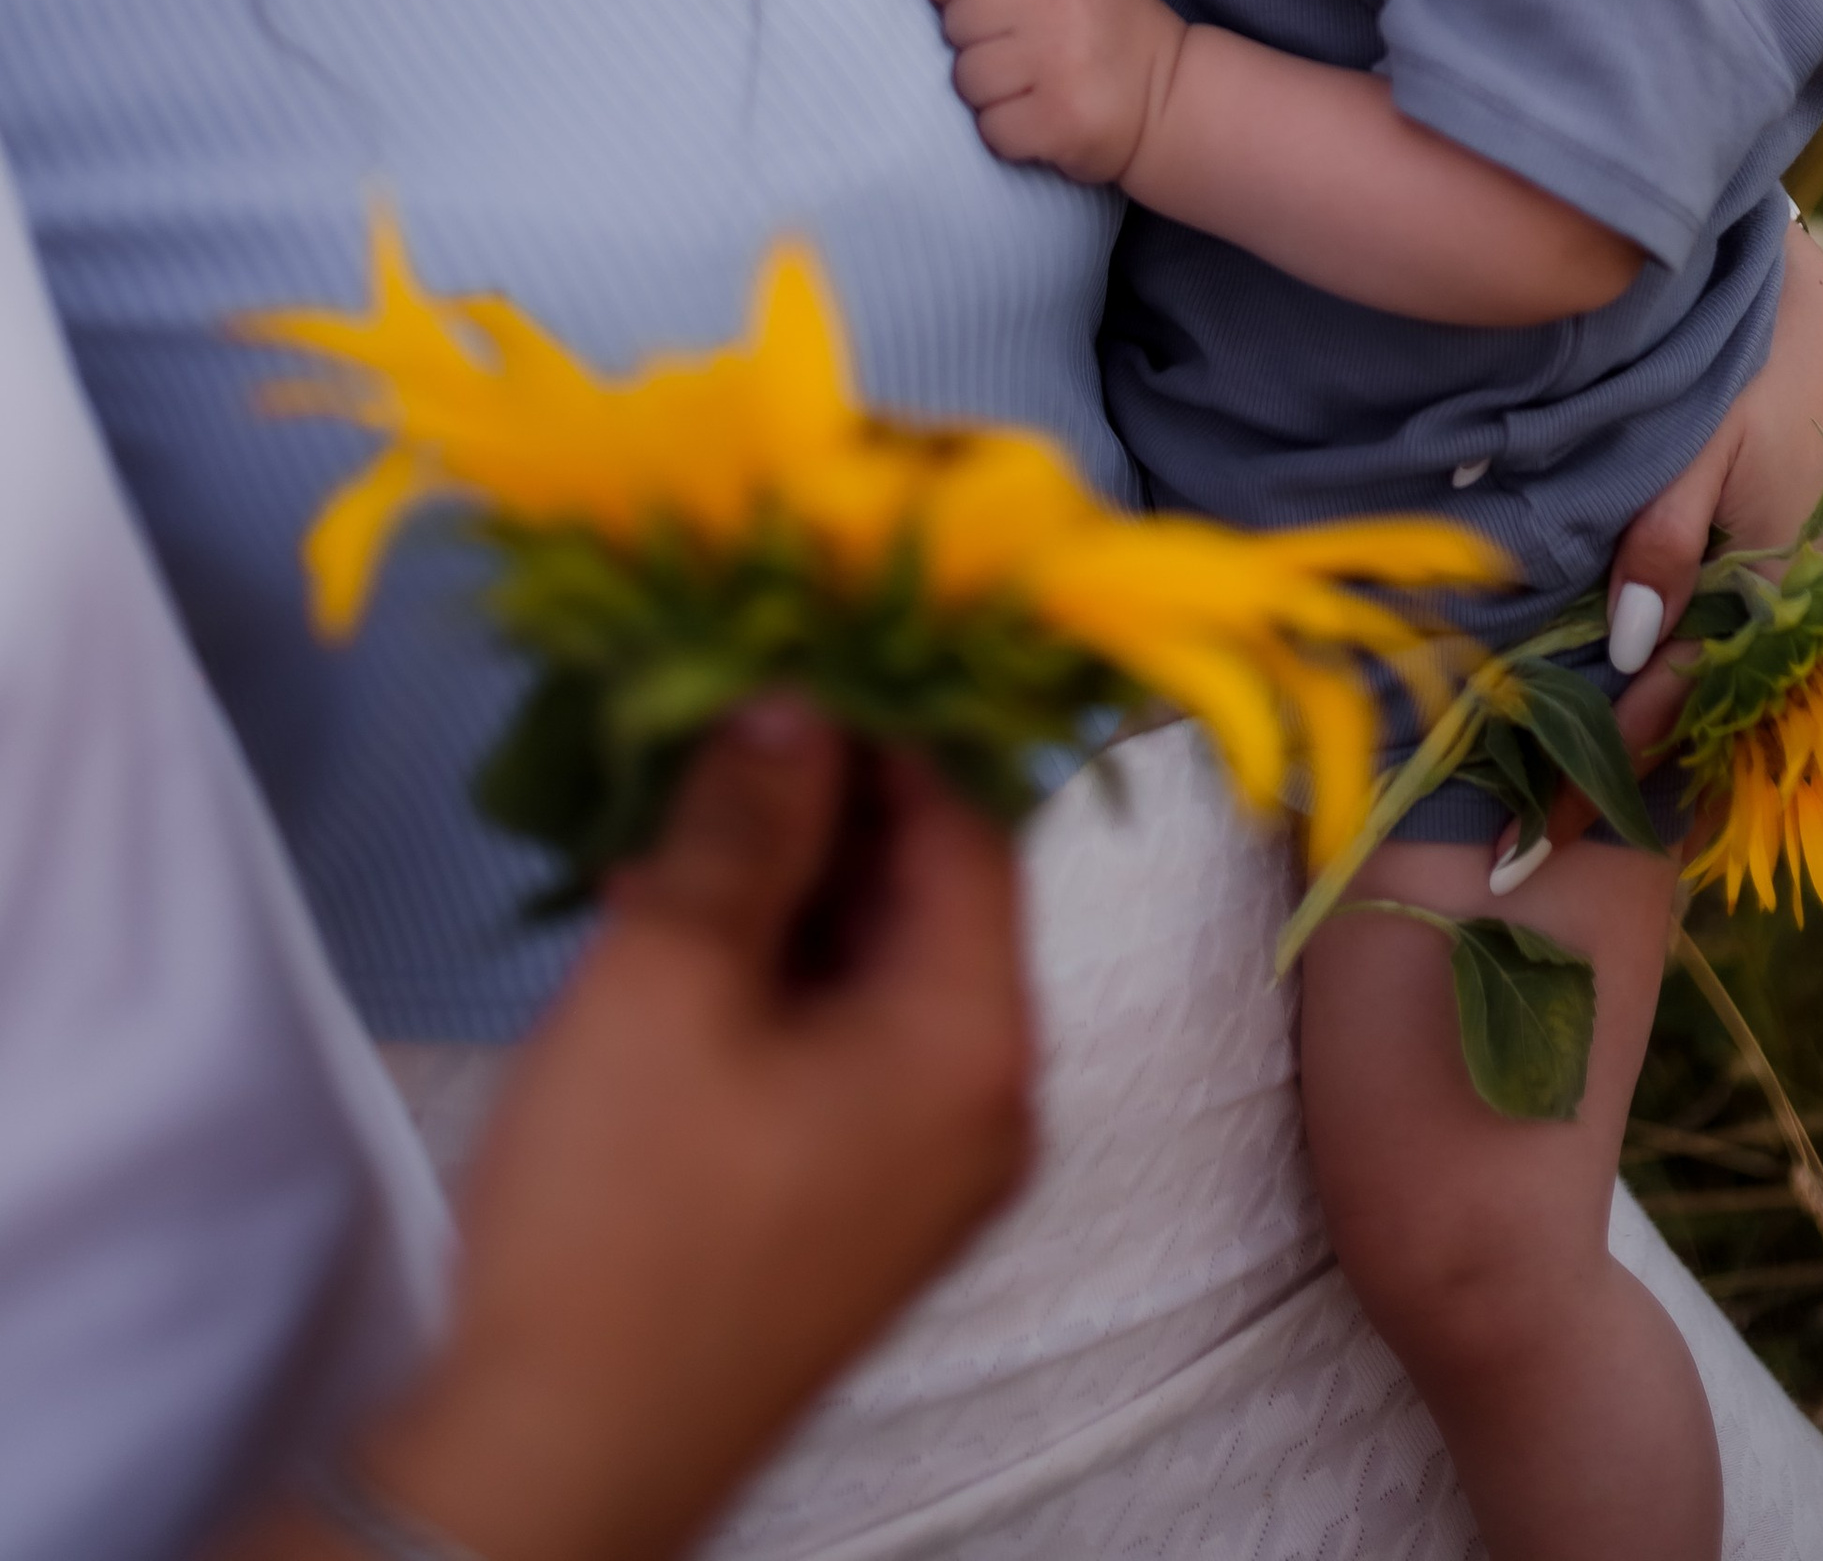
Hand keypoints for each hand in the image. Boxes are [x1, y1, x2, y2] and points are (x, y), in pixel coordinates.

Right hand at [313, 709, 1030, 1560]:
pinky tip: (667, 907)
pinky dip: (768, 956)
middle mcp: (984, 1097)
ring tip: (668, 801)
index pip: (971, 819)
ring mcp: (920, 1158)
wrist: (551, 1471)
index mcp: (978, 1042)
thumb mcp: (672, 978)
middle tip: (711, 712)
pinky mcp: (849, 1194)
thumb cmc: (619, 1226)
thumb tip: (798, 699)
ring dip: (781, 870)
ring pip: (874, 951)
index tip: (790, 638)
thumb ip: (747, 821)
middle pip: (930, 882)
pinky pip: (837, 1026)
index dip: (884, 716)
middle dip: (821, 791)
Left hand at [928, 0, 1187, 185]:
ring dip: (986, 89)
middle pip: (956, 22)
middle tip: (1011, 49)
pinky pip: (990, 128)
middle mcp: (1053, 14)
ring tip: (1024, 85)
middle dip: (973, 39)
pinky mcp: (1055, 124)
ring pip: (967, 79)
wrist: (1173, 98)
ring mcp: (1054, 71)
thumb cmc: (1121, 24)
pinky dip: (1006, 131)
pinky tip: (1035, 118)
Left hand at [1494, 223, 1822, 886]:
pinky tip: (1669, 733)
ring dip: (1678, 752)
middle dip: (1638, 788)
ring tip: (1595, 821)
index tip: (1539, 833)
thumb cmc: (1743, 358)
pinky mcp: (1807, 565)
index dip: (1611, 768)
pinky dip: (1708, 699)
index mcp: (1784, 582)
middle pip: (1718, 721)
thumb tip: (1627, 651)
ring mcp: (1814, 590)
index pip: (1685, 700)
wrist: (1808, 298)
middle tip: (1543, 851)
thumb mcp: (1693, 444)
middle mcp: (1810, 606)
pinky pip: (1752, 656)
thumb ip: (1663, 544)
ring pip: (1740, 696)